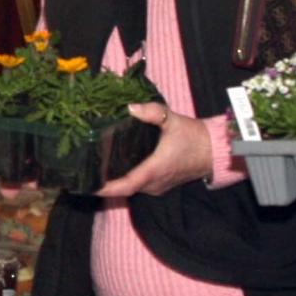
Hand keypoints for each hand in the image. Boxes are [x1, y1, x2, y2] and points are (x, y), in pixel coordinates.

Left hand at [92, 102, 213, 197]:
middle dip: (103, 182)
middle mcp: (153, 184)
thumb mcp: (172, 120)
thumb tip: (130, 107)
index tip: (87, 184)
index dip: (105, 188)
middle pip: (123, 187)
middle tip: (83, 170)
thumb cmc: (193, 136)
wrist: (213, 150)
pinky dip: (125, 178)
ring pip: (130, 186)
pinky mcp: (159, 185)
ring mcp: (156, 187)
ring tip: (93, 167)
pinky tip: (113, 166)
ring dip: (114, 180)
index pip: (125, 185)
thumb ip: (152, 112)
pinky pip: (138, 185)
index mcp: (154, 170)